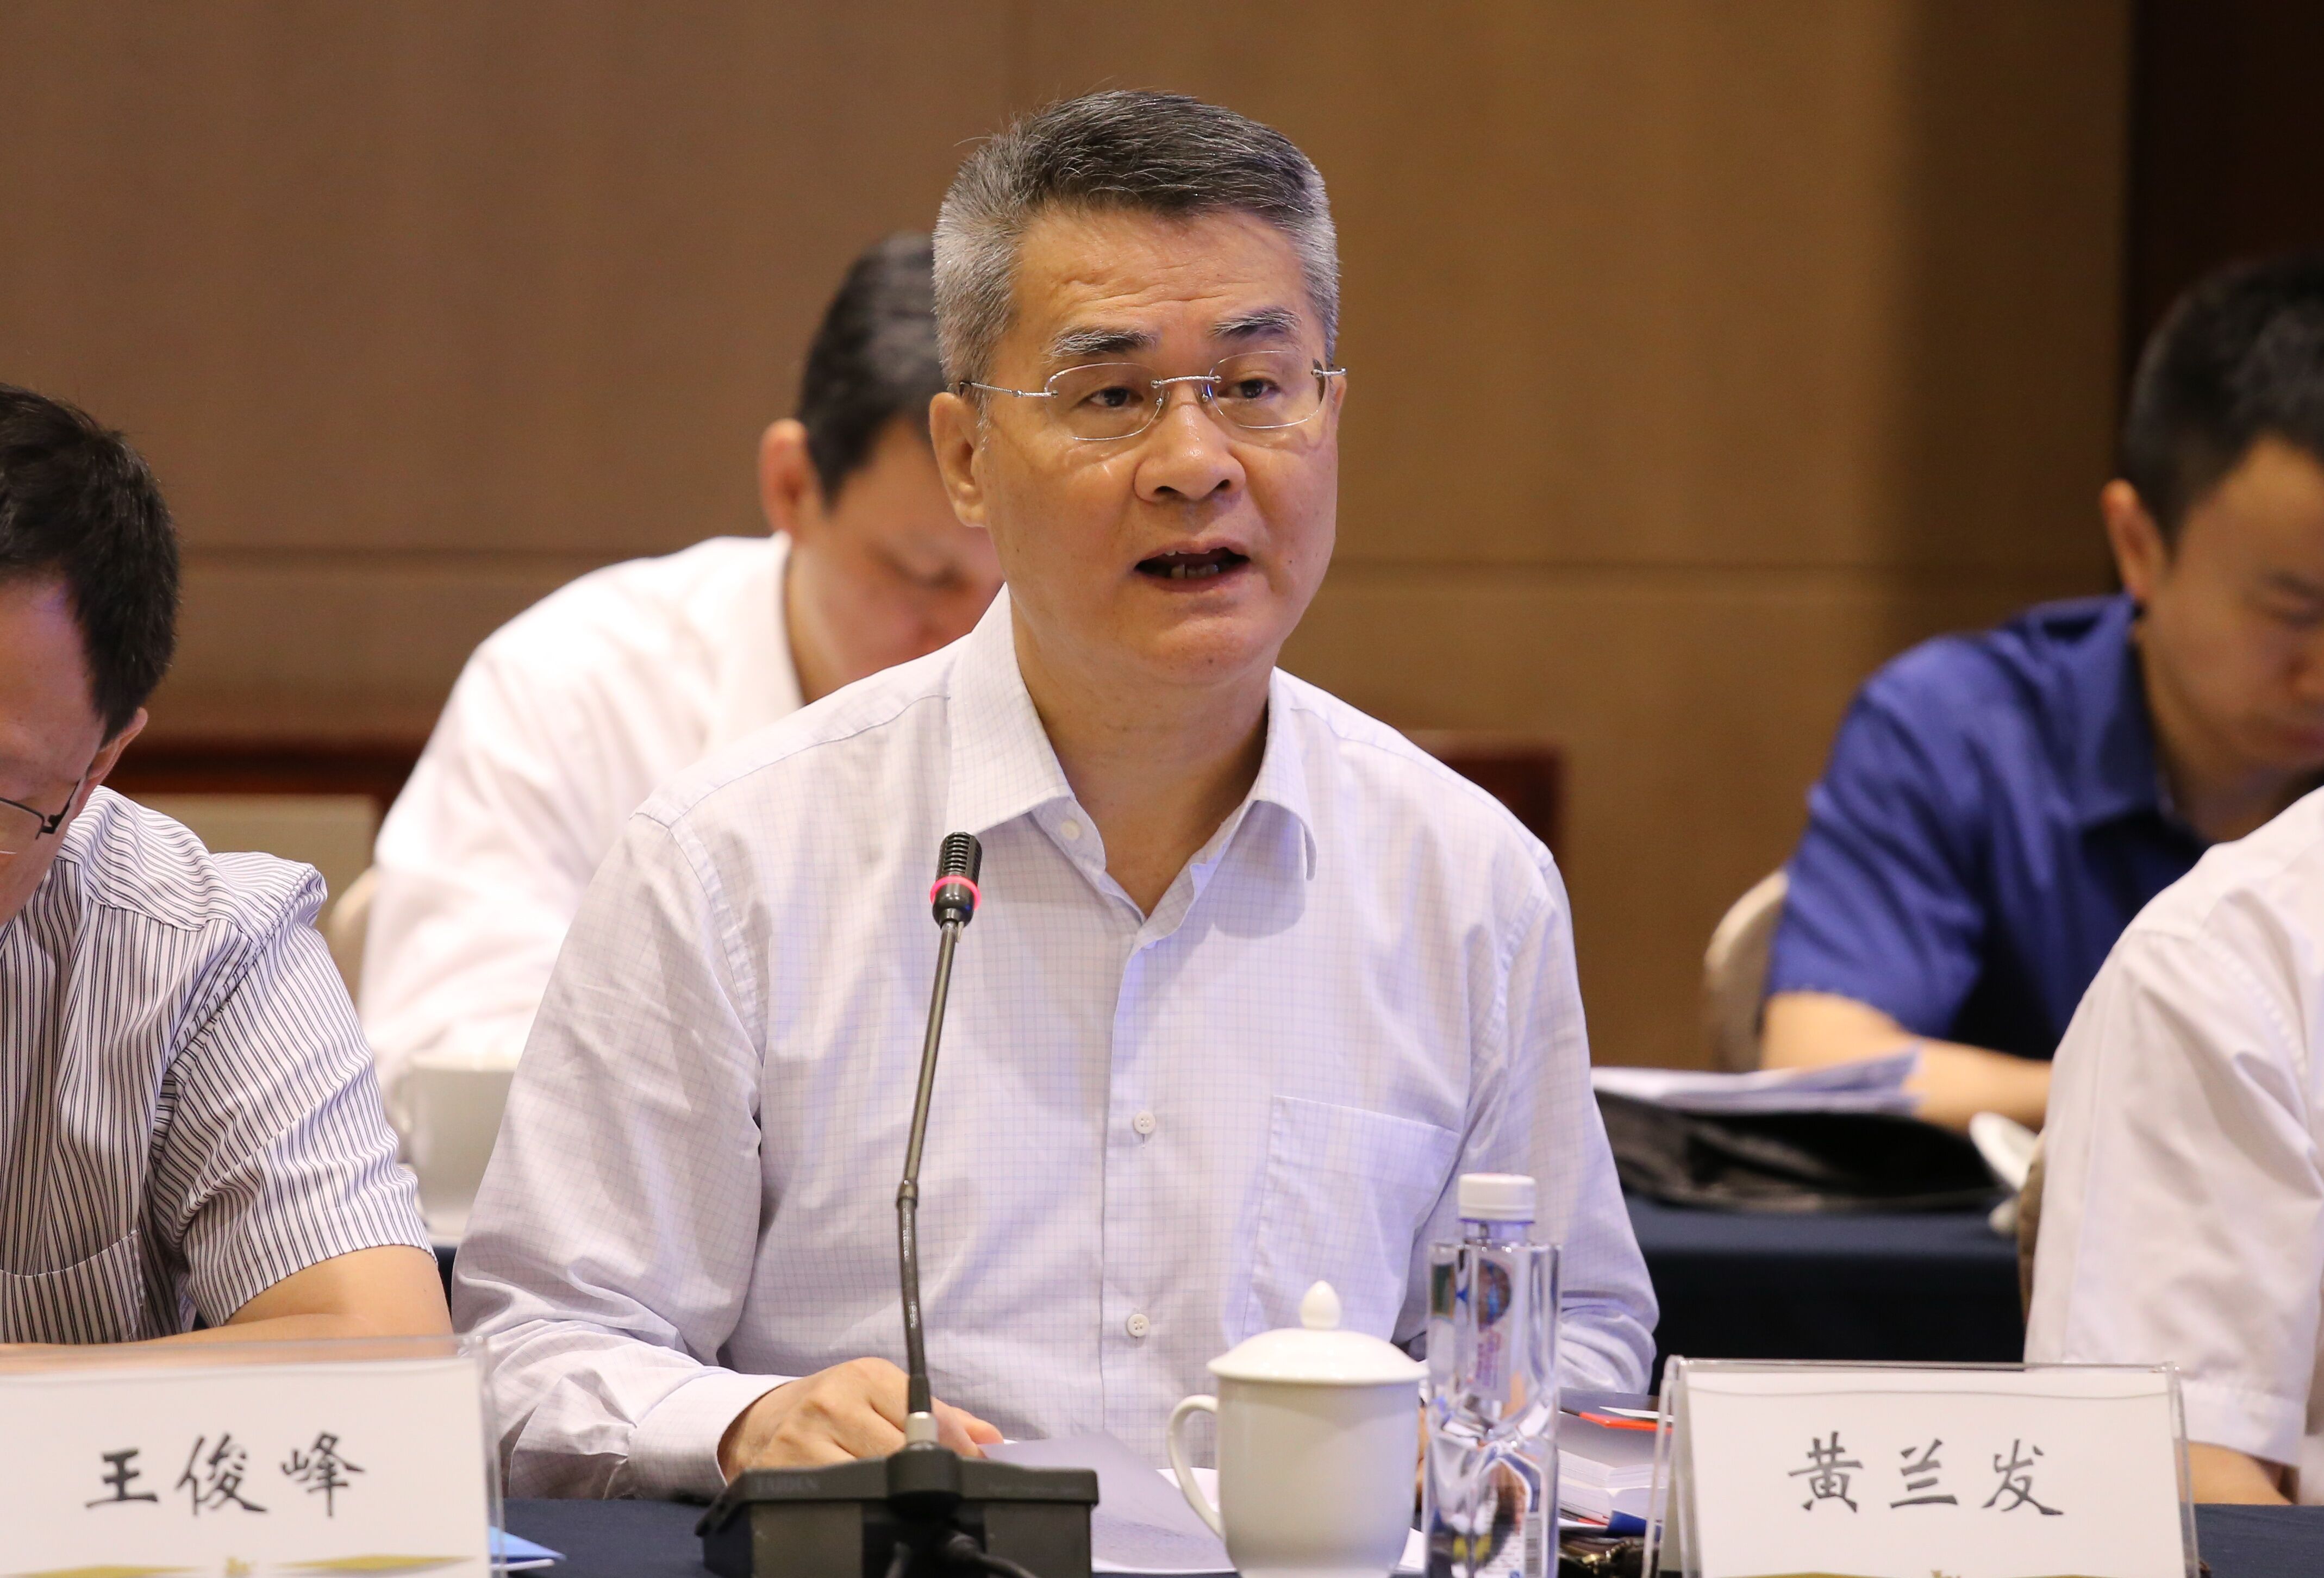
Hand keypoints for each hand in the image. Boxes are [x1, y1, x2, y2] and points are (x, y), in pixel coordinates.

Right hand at [718, 1357, 1001, 1474]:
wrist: (759, 1422)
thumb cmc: (832, 1408)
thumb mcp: (883, 1395)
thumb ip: (943, 1416)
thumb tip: (994, 1442)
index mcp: (866, 1376)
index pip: (930, 1418)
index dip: (958, 1451)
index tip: (972, 1469)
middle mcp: (833, 1402)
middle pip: (904, 1455)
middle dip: (926, 1477)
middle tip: (933, 1491)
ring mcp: (804, 1439)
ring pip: (872, 1481)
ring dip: (890, 1494)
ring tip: (894, 1496)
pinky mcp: (783, 1473)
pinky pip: (837, 1497)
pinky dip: (856, 1502)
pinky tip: (859, 1499)